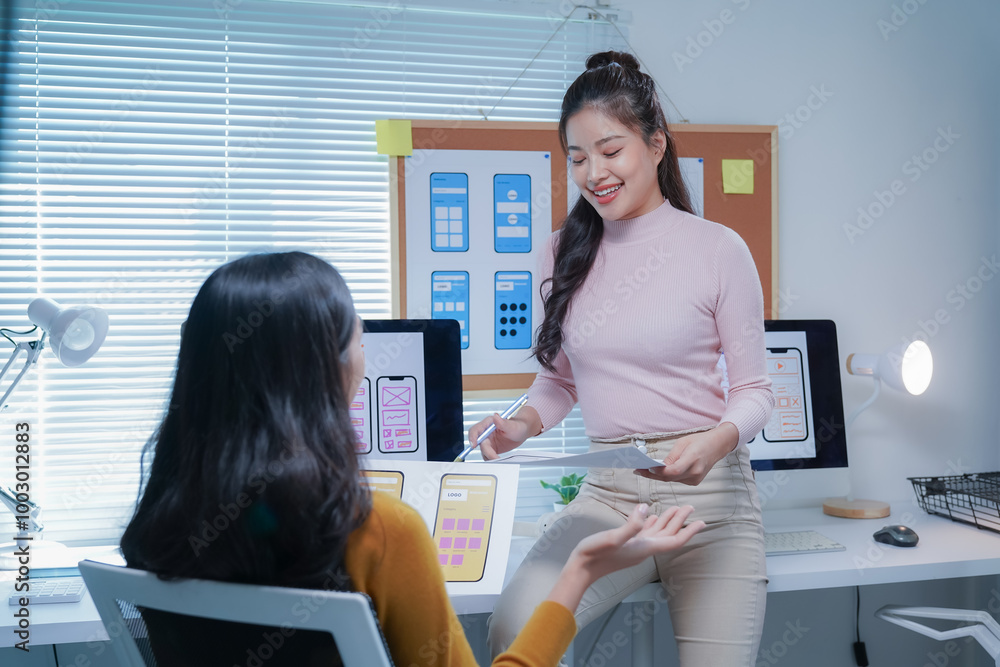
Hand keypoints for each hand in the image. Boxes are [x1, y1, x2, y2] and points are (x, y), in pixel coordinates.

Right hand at [467, 406, 540, 459]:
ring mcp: (488, 441)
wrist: (523, 432)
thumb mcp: (512, 425)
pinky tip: (499, 459)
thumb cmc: (518, 425)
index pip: (475, 430)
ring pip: (483, 451)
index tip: (474, 445)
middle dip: (486, 451)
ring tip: (500, 458)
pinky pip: (488, 456)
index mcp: (489, 424)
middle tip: (495, 457)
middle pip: (479, 443)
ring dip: (489, 456)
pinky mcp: (491, 448)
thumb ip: (503, 422)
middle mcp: (486, 432)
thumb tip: (495, 417)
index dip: (473, 437)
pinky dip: (492, 459)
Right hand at [570, 504, 704, 580]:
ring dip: (668, 521)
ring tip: (676, 509)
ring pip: (657, 533)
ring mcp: (634, 548)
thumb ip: (631, 524)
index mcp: (644, 548)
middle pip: (668, 535)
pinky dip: (651, 524)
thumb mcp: (613, 538)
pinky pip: (644, 533)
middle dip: (680, 522)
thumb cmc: (595, 554)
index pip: (673, 541)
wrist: (581, 570)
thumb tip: (645, 507)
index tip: (702, 522)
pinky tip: (651, 516)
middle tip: (690, 507)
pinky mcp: (625, 545)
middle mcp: (643, 549)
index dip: (689, 531)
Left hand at [634, 423, 738, 485]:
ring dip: (658, 476)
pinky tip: (656, 473)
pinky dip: (667, 476)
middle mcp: (695, 472)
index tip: (647, 468)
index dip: (659, 471)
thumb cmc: (700, 441)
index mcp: (693, 459)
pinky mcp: (694, 481)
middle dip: (652, 475)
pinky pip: (677, 480)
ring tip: (643, 471)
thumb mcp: (682, 443)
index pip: (674, 470)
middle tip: (638, 471)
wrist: (717, 446)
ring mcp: (695, 479)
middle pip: (670, 477)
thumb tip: (658, 466)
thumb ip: (671, 456)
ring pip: (672, 480)